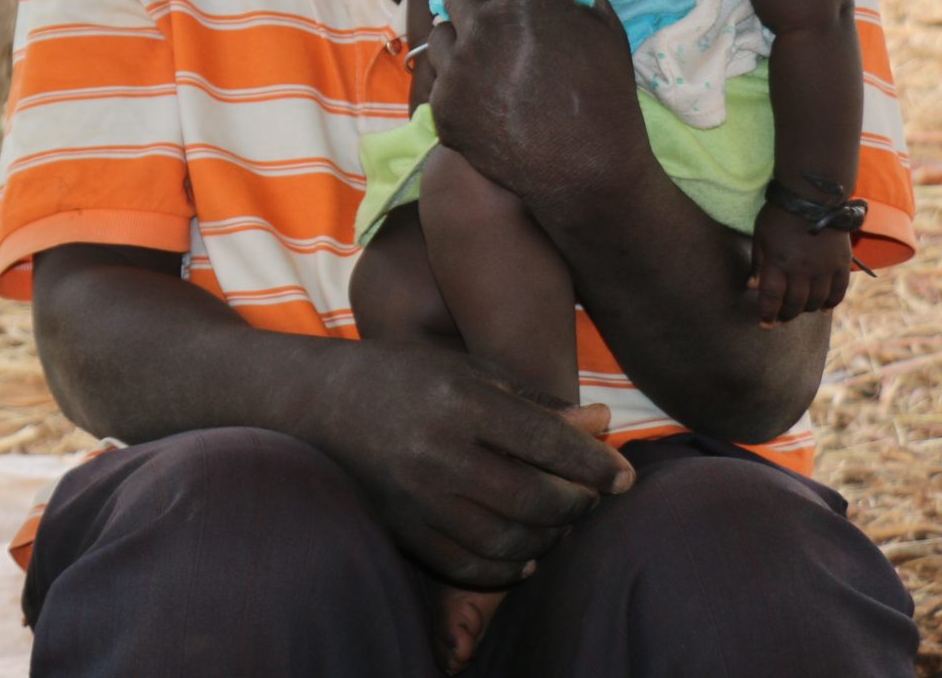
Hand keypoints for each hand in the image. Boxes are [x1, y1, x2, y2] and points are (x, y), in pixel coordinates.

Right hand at [316, 337, 634, 589]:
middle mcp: (440, 452)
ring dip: (547, 540)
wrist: (316, 403)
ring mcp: (417, 495)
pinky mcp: (400, 527)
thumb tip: (599, 423)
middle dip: (577, 505)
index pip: (549, 442)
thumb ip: (533, 400)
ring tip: (559, 525)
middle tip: (591, 499)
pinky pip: (465, 566)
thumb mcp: (466, 371)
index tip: (625, 477)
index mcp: (461, 402)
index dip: (596, 466)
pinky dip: (504, 570)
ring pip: (506, 540)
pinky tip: (523, 557)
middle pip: (534, 497)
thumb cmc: (401, 378)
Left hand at [423, 0, 643, 208]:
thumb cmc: (604, 94)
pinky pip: (439, 75)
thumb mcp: (604, 26)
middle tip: (502, 18)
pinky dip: (458, 78)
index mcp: (525, 1)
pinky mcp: (443, 107)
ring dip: (462, 34)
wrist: (585, 173)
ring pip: (441, 29)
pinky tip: (486, 93)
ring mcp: (457, 71)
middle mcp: (482, 29)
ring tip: (492, 58)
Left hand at [750, 206, 853, 325]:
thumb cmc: (780, 214)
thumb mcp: (760, 236)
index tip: (765, 324)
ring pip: (817, 300)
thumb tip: (752, 286)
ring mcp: (824, 268)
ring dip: (807, 310)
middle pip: (795, 303)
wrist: (812, 196)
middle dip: (786, 315)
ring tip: (800, 311)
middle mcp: (801, 269)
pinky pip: (839, 291)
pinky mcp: (841, 263)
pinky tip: (825, 309)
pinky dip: (832, 303)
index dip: (767, 314)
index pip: (772, 297)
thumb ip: (758, 263)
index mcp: (778, 262)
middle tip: (782, 319)